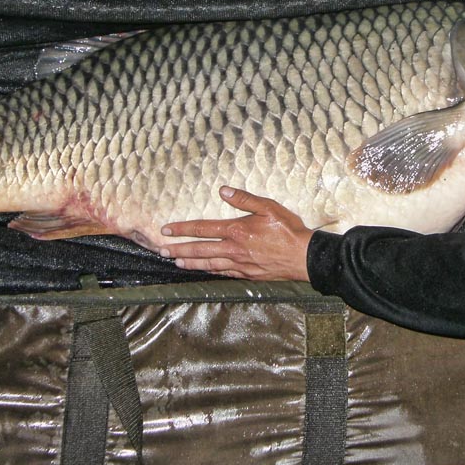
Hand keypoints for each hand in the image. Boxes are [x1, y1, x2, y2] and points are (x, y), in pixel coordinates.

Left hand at [160, 186, 312, 281]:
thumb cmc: (288, 229)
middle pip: (199, 250)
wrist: (303, 256)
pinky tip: (203, 271)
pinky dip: (209, 272)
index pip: (202, 229)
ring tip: (176, 262)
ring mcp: (239, 264)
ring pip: (208, 264)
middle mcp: (233, 249)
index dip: (182, 229)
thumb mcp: (268, 207)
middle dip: (178, 250)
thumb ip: (244, 199)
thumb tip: (223, 190)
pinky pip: (223, 273)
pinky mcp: (247, 274)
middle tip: (161, 250)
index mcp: (236, 230)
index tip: (166, 230)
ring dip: (190, 263)